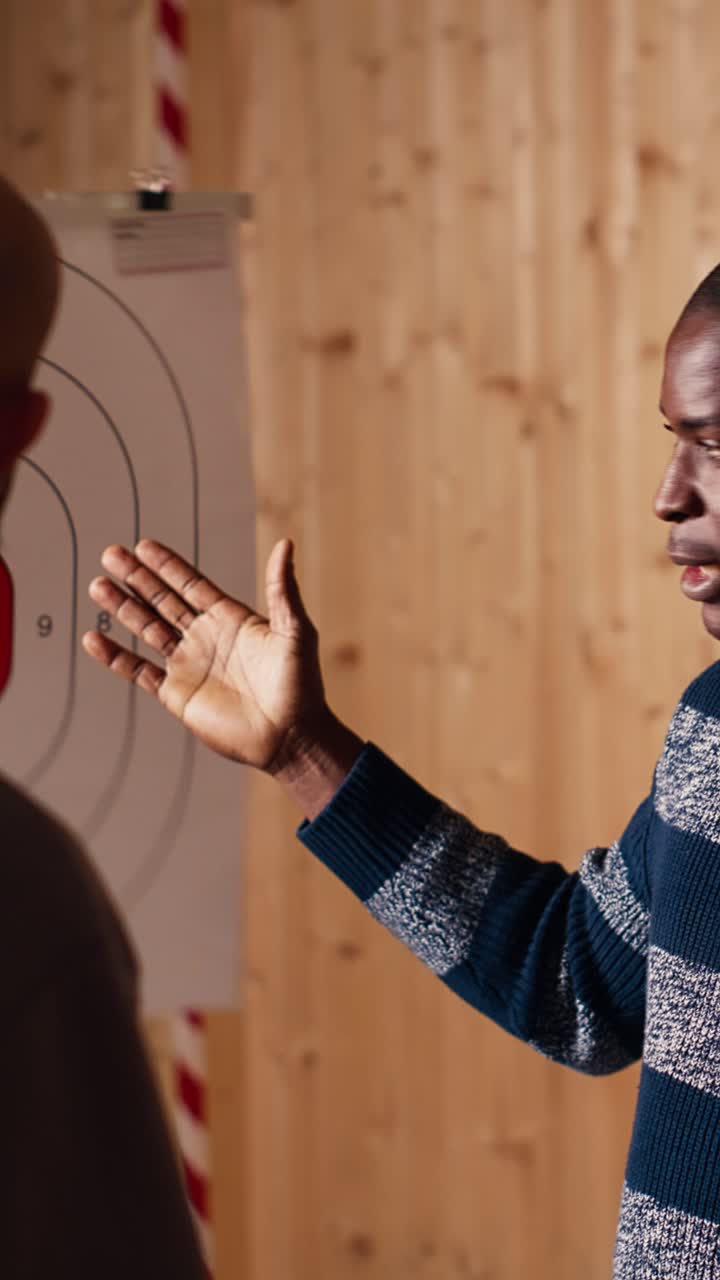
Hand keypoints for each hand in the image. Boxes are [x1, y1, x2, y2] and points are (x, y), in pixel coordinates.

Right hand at [82, 537, 327, 769]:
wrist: (291, 737)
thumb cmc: (301, 685)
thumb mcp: (295, 631)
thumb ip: (282, 589)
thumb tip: (285, 545)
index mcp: (230, 619)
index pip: (191, 585)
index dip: (167, 566)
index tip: (143, 545)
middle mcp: (205, 638)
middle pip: (162, 601)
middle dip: (137, 578)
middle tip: (111, 554)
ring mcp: (189, 665)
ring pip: (147, 630)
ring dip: (122, 609)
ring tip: (98, 586)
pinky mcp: (176, 694)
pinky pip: (139, 671)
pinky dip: (116, 656)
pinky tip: (95, 638)